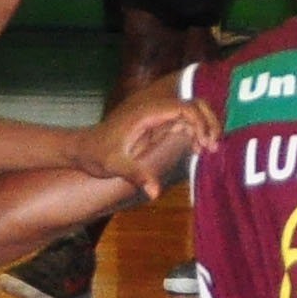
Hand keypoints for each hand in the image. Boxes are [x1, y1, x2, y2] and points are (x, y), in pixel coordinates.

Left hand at [64, 89, 219, 198]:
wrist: (82, 147)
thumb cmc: (96, 154)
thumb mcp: (114, 165)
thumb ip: (137, 175)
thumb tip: (155, 193)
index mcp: (147, 113)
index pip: (184, 107)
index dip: (200, 123)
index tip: (203, 144)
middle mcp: (155, 109)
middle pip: (194, 104)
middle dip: (209, 123)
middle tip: (213, 146)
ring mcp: (157, 114)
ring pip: (192, 110)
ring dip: (205, 126)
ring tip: (207, 148)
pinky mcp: (157, 121)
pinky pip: (184, 119)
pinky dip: (195, 130)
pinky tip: (196, 148)